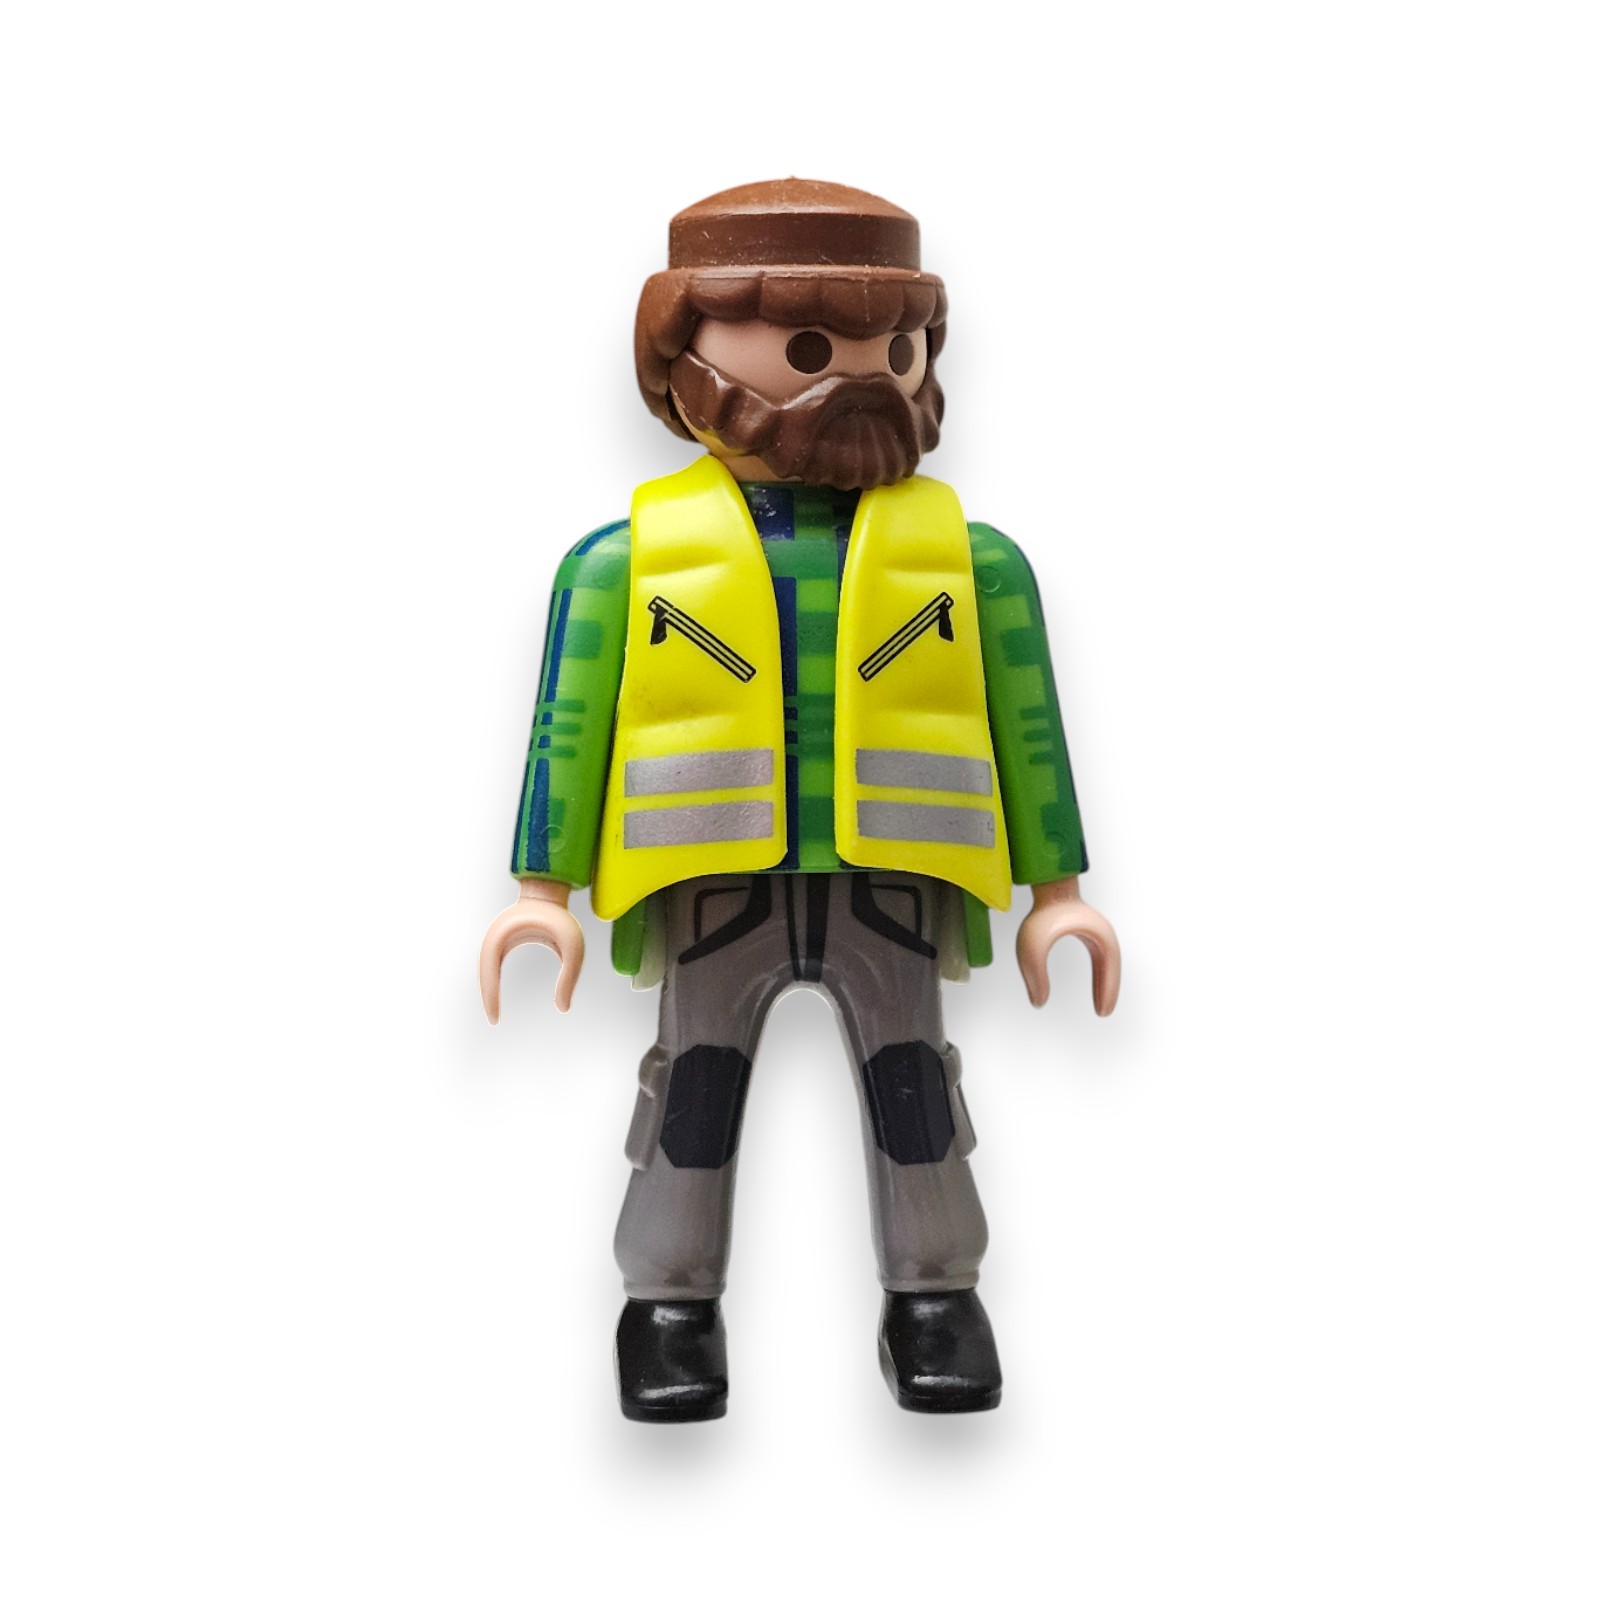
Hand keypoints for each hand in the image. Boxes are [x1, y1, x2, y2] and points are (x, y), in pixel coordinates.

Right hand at [479, 879, 584, 1018]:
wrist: (550, 890)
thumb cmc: (562, 918)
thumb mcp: (573, 947)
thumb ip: (570, 977)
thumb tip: (563, 1009)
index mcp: (504, 935)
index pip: (489, 972)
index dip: (490, 996)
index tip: (495, 1018)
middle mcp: (494, 936)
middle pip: (483, 972)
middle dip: (487, 997)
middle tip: (494, 1021)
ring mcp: (496, 937)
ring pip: (486, 969)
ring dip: (488, 990)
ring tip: (494, 1014)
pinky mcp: (502, 940)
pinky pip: (492, 964)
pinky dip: (492, 981)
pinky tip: (497, 997)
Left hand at [1015, 877, 1119, 1015]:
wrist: (1045, 884)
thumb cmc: (1041, 913)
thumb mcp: (1032, 947)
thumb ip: (1034, 975)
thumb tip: (1038, 1003)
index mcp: (1098, 937)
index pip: (1108, 970)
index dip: (1107, 991)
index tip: (1102, 1012)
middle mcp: (1102, 934)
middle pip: (1111, 969)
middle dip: (1108, 991)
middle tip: (1104, 1013)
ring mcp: (1096, 932)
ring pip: (1107, 965)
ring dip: (1105, 984)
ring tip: (1101, 1006)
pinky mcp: (1087, 932)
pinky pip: (1100, 960)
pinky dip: (1100, 976)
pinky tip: (1095, 988)